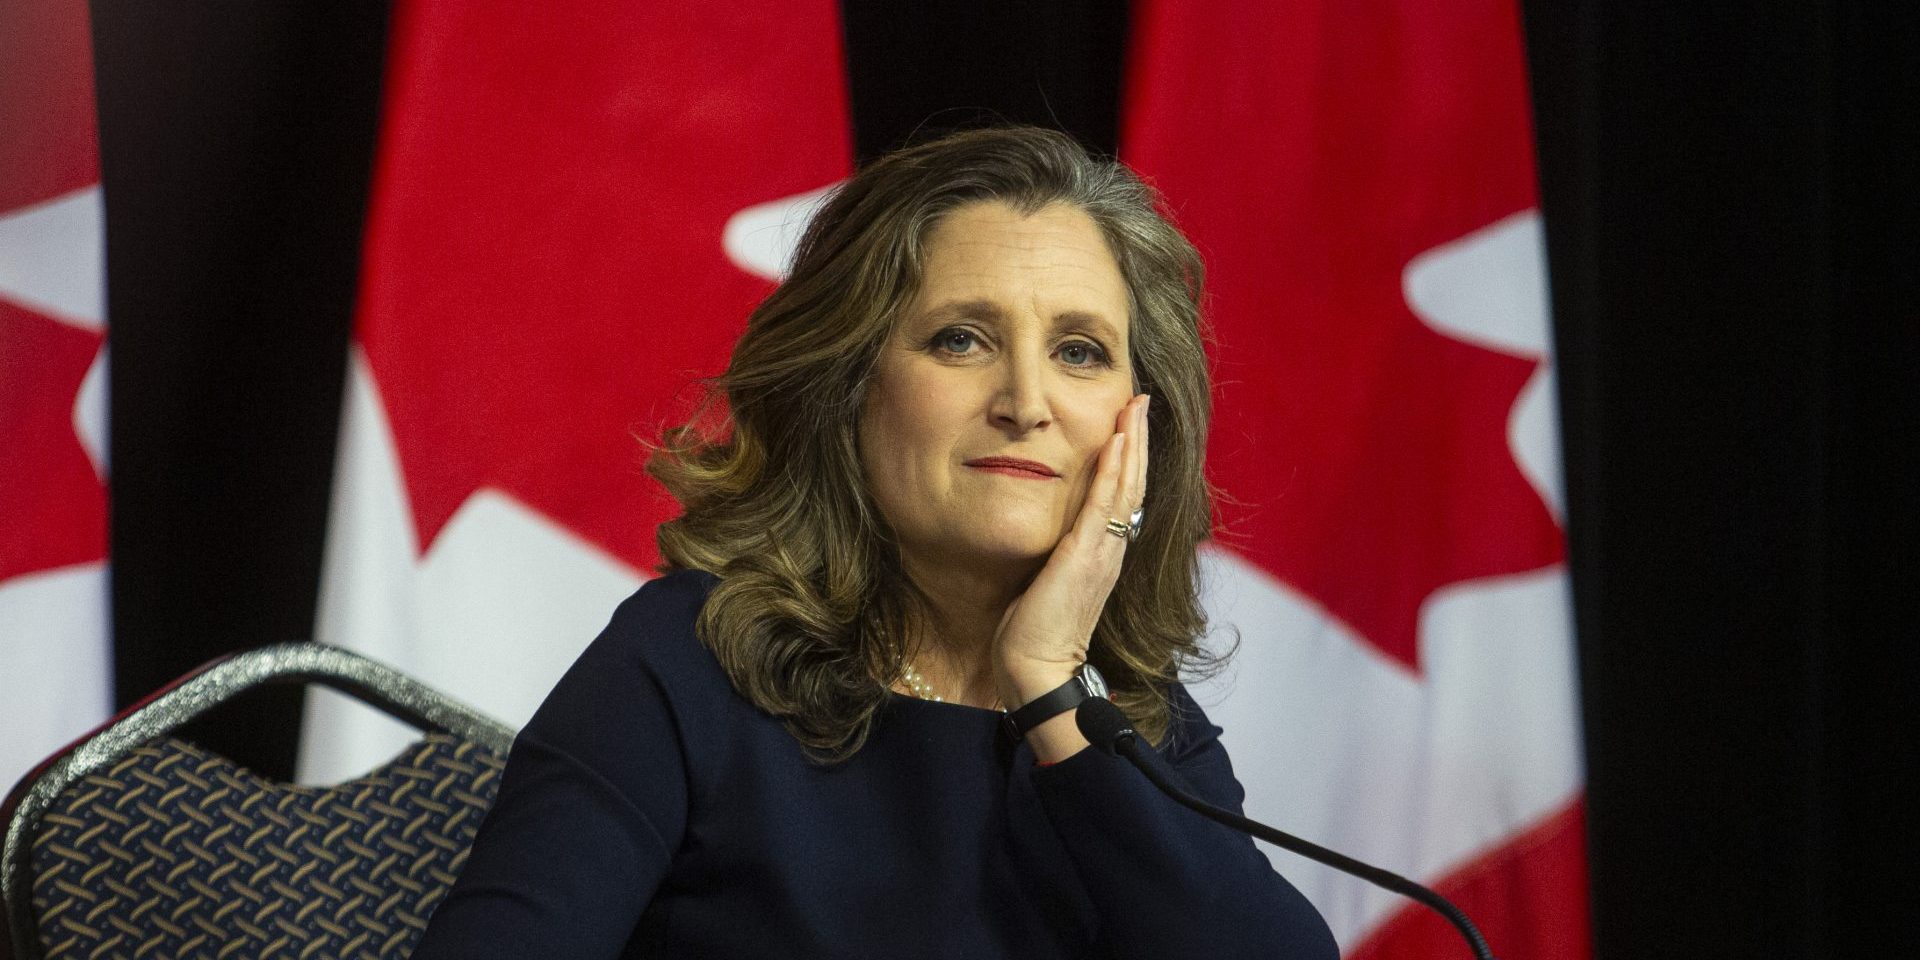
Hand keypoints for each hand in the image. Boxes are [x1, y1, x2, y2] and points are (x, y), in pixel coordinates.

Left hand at [993, 393, 1148, 759]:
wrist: (1037, 671)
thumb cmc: (1034, 636)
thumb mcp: (1047, 584)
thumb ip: (1055, 557)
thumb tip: (1047, 541)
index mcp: (1103, 555)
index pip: (1122, 497)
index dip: (1129, 459)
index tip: (1129, 424)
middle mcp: (1111, 550)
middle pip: (1133, 483)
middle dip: (1137, 438)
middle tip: (1140, 399)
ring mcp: (1102, 552)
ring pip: (1125, 486)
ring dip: (1131, 442)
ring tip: (1135, 405)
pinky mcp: (1084, 555)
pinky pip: (1104, 504)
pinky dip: (1112, 470)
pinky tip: (1117, 441)